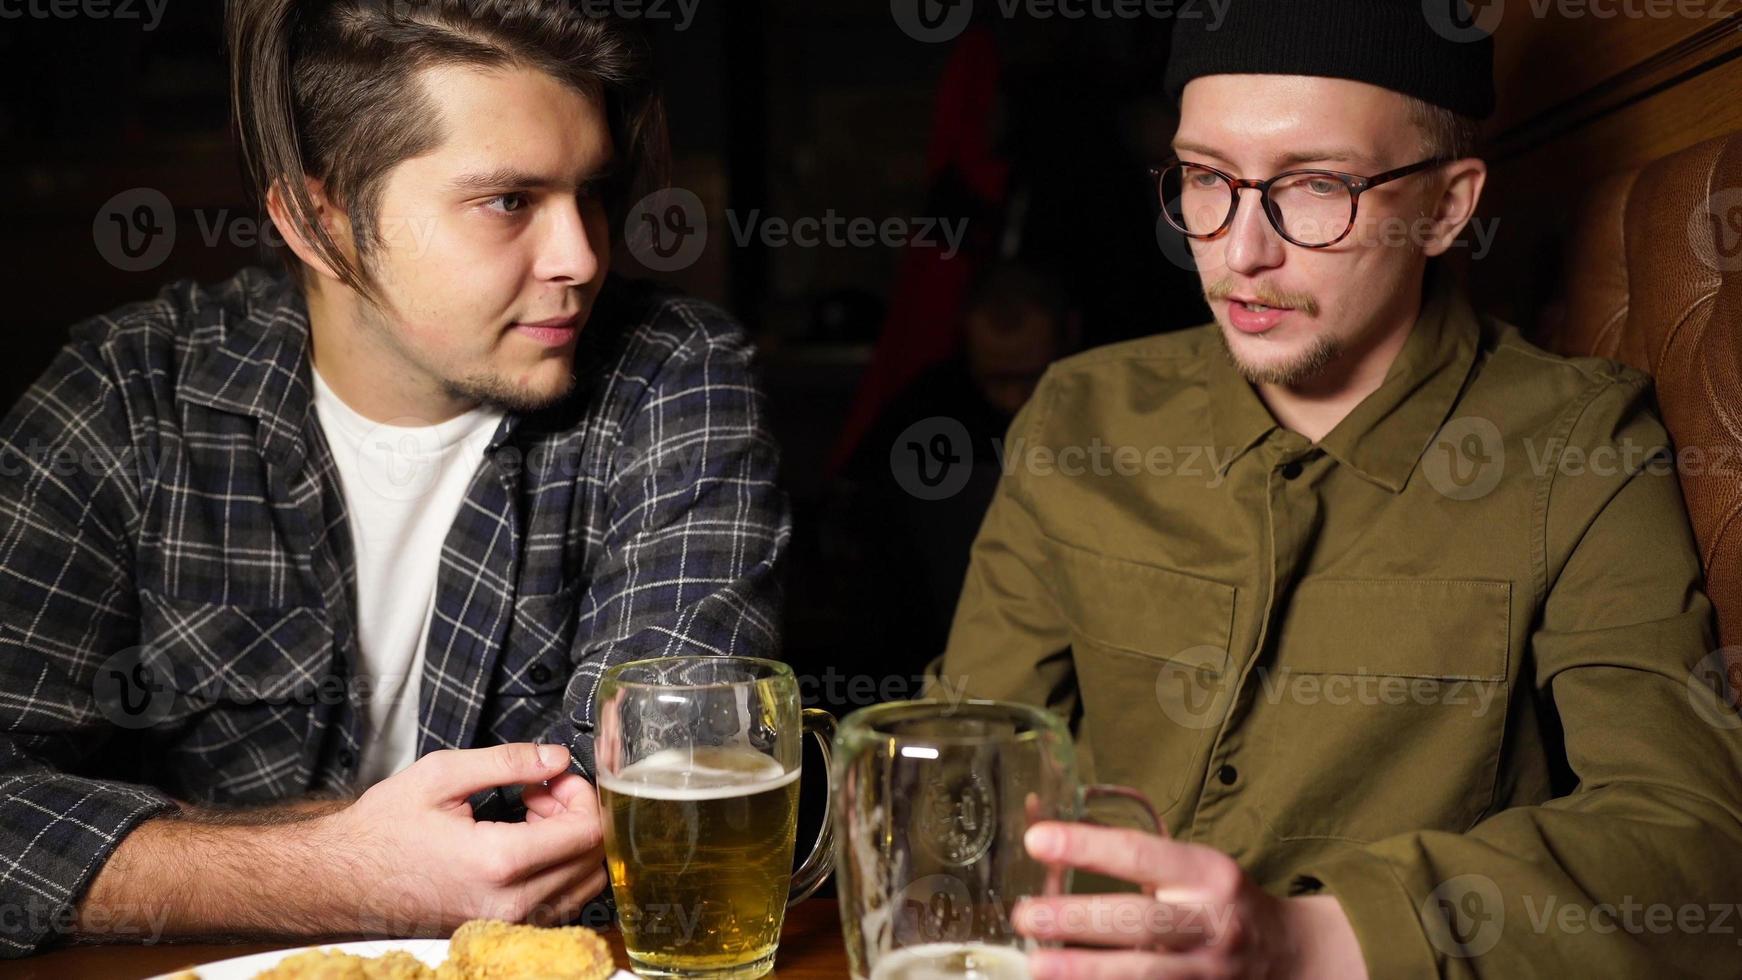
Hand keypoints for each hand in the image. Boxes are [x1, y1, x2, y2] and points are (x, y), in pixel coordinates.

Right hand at [322, 742, 607, 931]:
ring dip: (570, 841)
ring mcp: (508, 923)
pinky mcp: (503, 930)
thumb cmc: (383, 829)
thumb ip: (508, 762)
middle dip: (577, 814)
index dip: (581, 794)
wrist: (342, 880)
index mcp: (499, 862)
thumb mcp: (441, 775)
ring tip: (530, 815)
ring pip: (583, 883)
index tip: (553, 776)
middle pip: (592, 857)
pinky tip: (524, 841)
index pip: (588, 831)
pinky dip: (558, 868)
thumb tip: (557, 757)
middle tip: (540, 791)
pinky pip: (560, 902)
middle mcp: (511, 902)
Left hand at [1011, 822, 1365, 979]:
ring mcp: (1210, 972)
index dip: (1087, 846)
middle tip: (1025, 915)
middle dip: (1077, 919)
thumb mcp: (1190, 868)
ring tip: (1036, 964)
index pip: (1141, 854)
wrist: (1288, 957)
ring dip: (1084, 969)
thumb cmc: (1220, 902)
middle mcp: (1212, 923)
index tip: (1037, 840)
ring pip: (1143, 972)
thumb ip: (1130, 853)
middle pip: (1138, 920)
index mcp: (1209, 874)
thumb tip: (1045, 823)